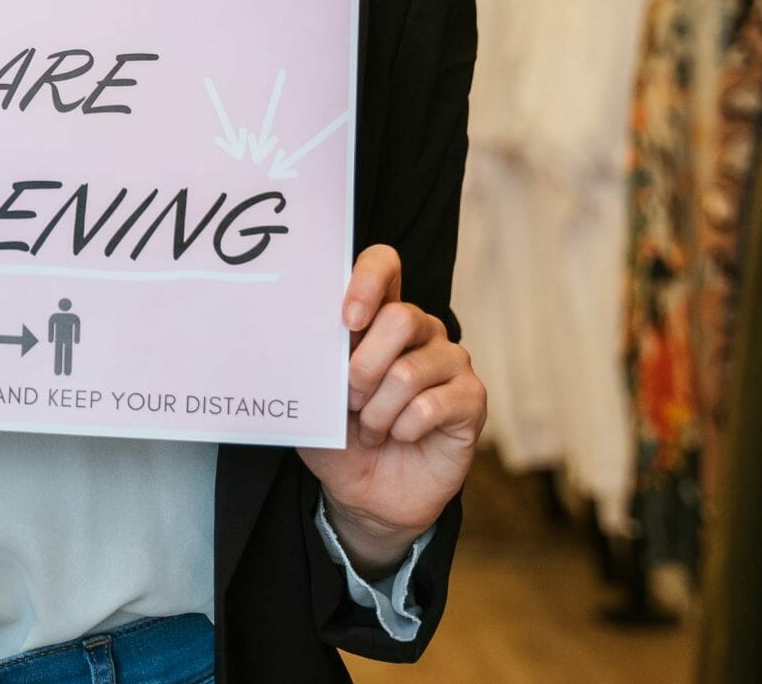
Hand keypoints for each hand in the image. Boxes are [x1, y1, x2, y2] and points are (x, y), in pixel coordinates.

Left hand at [298, 244, 486, 576]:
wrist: (369, 495)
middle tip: (348, 399)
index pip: (385, 264)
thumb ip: (309, 366)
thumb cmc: (340, 439)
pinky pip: (431, 405)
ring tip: (370, 429)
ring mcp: (451, 362)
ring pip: (409, 371)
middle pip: (401, 318)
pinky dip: (403, 429)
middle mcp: (421, 330)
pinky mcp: (471, 399)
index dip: (368, 281)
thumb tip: (290, 339)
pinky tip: (399, 438)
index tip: (347, 320)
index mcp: (380, 317)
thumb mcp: (313, 401)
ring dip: (377, 411)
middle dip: (363, 368)